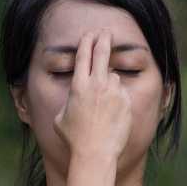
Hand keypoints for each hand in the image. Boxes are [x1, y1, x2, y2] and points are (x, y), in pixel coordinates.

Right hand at [52, 29, 134, 161]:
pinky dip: (118, 98)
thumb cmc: (74, 139)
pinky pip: (122, 93)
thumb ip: (69, 101)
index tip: (89, 34)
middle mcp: (97, 84)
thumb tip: (73, 98)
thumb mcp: (60, 118)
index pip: (83, 55)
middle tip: (105, 33)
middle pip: (102, 53)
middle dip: (103, 40)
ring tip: (103, 103)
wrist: (95, 152)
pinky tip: (112, 114)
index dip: (86, 41)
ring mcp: (114, 92)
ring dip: (109, 82)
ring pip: (113, 76)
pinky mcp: (126, 101)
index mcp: (78, 85)